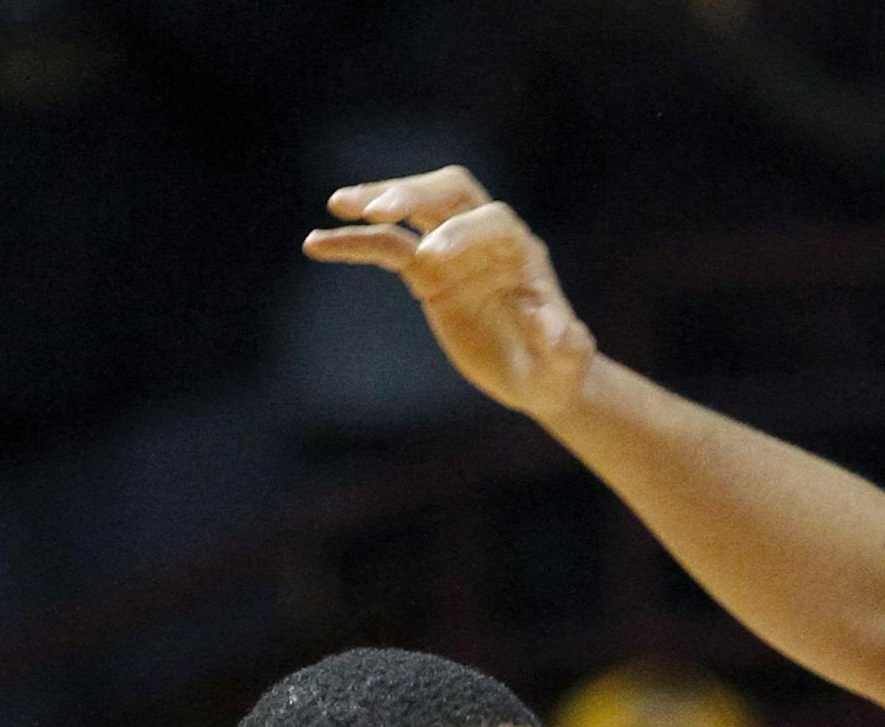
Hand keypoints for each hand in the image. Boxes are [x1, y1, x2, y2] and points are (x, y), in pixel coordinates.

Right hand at [304, 169, 597, 424]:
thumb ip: (564, 343)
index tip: (433, 255)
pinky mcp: (427, 272)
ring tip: (337, 206)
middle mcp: (484, 238)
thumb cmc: (557, 366)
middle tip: (377, 211)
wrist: (541, 375)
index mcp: (519, 250)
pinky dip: (354, 244)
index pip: (489, 221)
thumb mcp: (567, 362)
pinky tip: (317, 244)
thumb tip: (551, 326)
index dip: (461, 233)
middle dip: (413, 195)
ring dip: (376, 203)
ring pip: (412, 211)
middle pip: (447, 194)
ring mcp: (452, 250)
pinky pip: (386, 248)